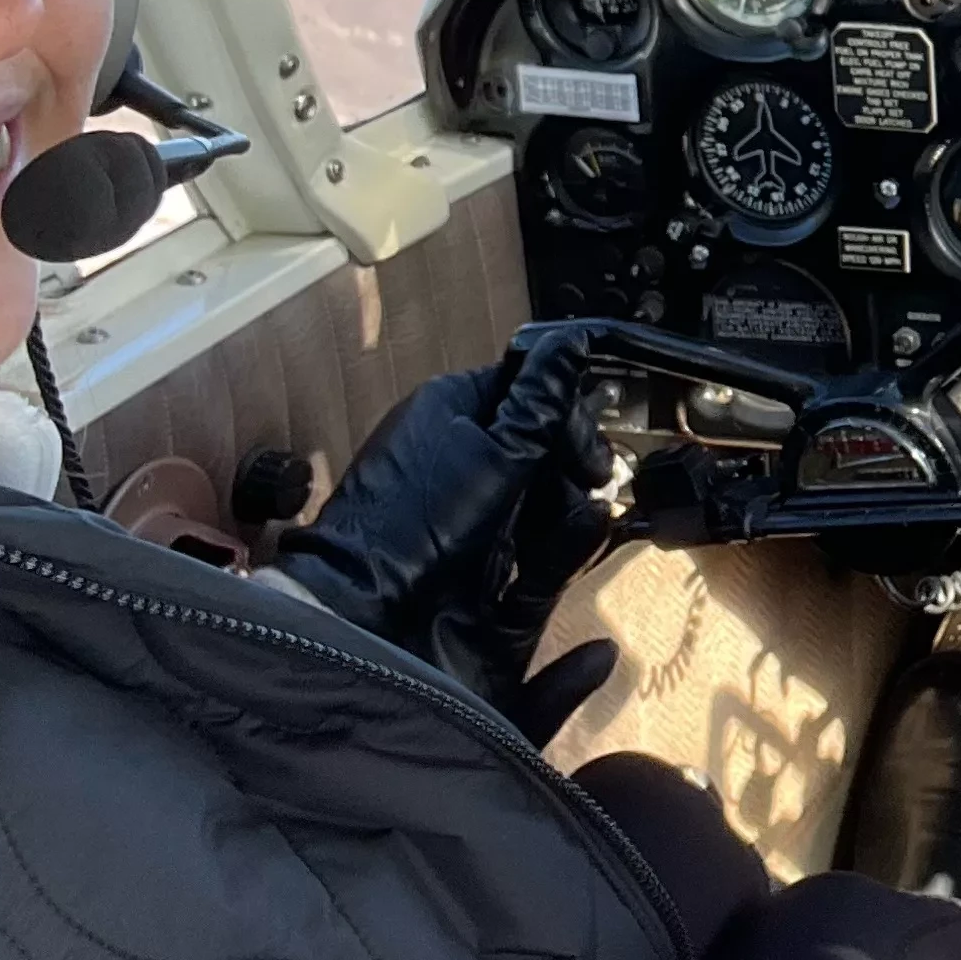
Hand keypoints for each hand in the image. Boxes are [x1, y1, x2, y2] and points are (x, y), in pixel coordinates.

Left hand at [270, 327, 618, 738]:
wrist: (368, 620)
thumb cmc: (418, 521)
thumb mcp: (494, 449)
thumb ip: (541, 400)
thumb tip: (571, 340)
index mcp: (448, 417)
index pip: (524, 396)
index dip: (565, 416)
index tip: (590, 444)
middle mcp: (456, 466)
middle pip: (539, 454)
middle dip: (573, 468)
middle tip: (592, 481)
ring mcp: (467, 526)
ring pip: (541, 506)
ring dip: (571, 510)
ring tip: (586, 518)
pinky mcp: (479, 578)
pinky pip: (535, 559)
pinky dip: (562, 550)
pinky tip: (582, 543)